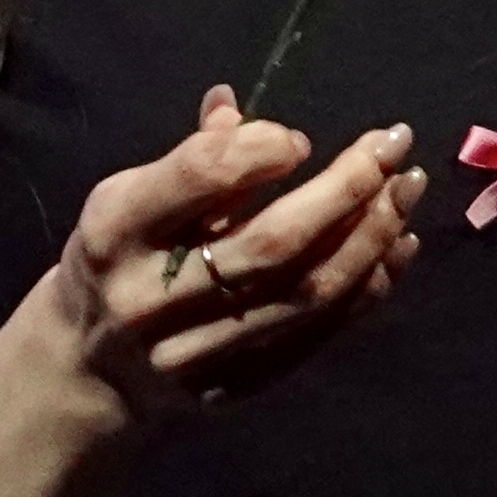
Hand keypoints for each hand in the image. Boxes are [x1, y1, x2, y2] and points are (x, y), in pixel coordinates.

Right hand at [50, 83, 424, 432]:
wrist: (88, 374)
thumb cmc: (117, 263)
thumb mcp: (127, 202)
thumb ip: (187, 160)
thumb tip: (237, 105)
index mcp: (115, 232)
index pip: (202, 177)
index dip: (262, 149)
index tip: (300, 141)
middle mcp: (152, 298)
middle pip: (272, 243)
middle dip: (346, 189)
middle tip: (393, 145)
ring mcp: (196, 354)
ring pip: (305, 294)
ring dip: (371, 237)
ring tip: (408, 190)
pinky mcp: (233, 390)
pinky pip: (315, 336)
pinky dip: (365, 289)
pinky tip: (398, 248)